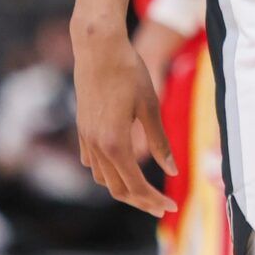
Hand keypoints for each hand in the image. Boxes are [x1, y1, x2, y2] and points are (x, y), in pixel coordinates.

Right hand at [73, 0, 177, 216]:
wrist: (98, 48)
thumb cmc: (129, 72)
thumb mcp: (151, 106)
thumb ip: (160, 142)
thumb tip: (172, 171)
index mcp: (115, 144)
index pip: (135, 186)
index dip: (153, 200)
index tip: (170, 207)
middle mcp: (97, 146)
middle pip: (117, 189)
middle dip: (140, 202)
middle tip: (161, 206)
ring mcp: (86, 138)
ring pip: (103, 178)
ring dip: (123, 188)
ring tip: (144, 189)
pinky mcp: (82, 128)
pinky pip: (92, 161)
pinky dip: (108, 171)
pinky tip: (122, 166)